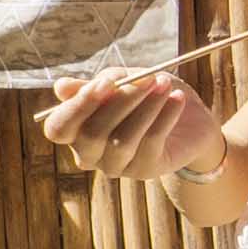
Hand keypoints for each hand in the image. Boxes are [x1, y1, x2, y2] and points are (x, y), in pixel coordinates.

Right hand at [44, 69, 222, 179]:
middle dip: (122, 101)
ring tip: (166, 83)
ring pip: (121, 141)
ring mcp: (114, 166)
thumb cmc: (147, 94)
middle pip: (91, 134)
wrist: (189, 118)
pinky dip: (166, 116)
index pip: (58, 128)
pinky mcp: (143, 170)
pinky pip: (150, 142)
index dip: (78, 106)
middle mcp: (88, 153)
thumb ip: (100, 83)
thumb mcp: (125, 80)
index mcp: (74, 129)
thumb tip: (61, 87)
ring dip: (147, 107)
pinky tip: (177, 98)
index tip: (105, 83)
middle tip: (149, 78)